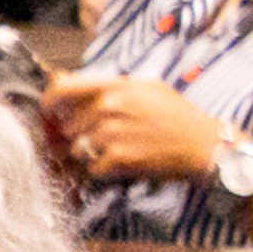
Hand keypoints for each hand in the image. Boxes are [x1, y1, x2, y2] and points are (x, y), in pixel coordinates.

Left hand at [43, 74, 228, 186]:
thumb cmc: (178, 115)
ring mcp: (112, 134)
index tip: (50, 112)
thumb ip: (106, 86)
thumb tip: (64, 80)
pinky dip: (104, 170)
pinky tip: (124, 163)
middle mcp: (109, 108)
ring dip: (92, 154)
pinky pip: (92, 168)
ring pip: (78, 148)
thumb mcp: (146, 87)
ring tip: (117, 150)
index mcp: (115, 87)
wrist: (203, 144)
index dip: (49, 102)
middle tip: (105, 138)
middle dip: (81, 134)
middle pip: (69, 125)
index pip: (62, 90)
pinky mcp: (118, 159)